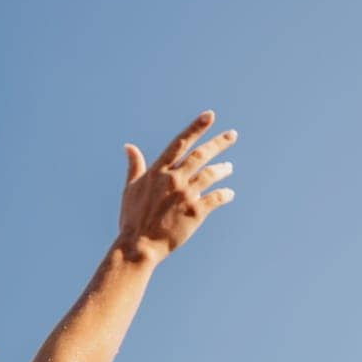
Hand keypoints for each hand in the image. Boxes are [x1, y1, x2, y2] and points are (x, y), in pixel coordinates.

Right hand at [117, 110, 236, 261]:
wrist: (138, 246)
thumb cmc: (132, 219)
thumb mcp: (130, 189)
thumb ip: (134, 166)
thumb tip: (128, 146)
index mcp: (157, 172)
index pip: (180, 143)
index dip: (195, 127)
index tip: (209, 115)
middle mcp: (173, 179)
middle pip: (201, 155)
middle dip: (219, 143)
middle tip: (232, 135)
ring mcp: (185, 195)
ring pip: (211, 174)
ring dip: (223, 169)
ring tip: (229, 168)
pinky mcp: (195, 211)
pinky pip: (216, 198)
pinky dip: (225, 194)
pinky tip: (229, 194)